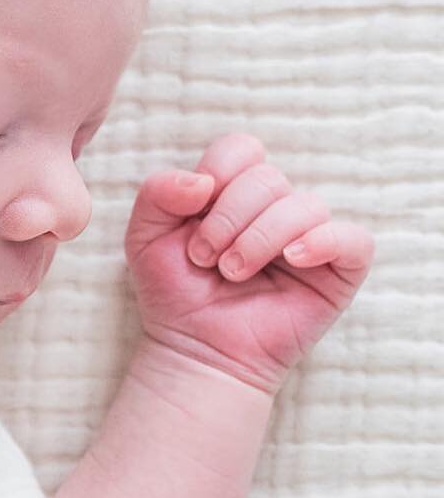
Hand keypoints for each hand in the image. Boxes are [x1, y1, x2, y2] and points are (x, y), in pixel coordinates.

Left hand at [123, 132, 375, 395]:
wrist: (194, 349)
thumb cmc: (175, 293)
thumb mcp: (144, 237)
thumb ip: (157, 193)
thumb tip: (202, 180)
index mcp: (235, 192)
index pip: (241, 149)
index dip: (218, 172)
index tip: (192, 214)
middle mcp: (275, 209)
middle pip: (268, 178)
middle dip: (229, 217)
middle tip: (206, 259)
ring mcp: (310, 237)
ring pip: (305, 205)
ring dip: (260, 238)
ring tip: (232, 272)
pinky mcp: (338, 271)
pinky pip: (353, 239)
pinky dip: (322, 241)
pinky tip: (290, 259)